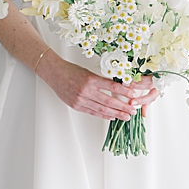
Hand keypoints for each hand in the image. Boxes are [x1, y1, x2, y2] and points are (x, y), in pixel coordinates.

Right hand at [40, 58, 159, 120]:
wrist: (54, 74)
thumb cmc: (72, 71)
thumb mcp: (89, 72)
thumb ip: (102, 81)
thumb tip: (118, 88)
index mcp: (91, 79)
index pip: (112, 87)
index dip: (125, 92)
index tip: (134, 96)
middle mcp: (86, 90)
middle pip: (109, 101)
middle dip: (123, 107)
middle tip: (133, 111)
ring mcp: (80, 99)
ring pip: (102, 109)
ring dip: (116, 114)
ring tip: (125, 117)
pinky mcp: (76, 106)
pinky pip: (92, 112)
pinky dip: (103, 116)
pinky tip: (112, 117)